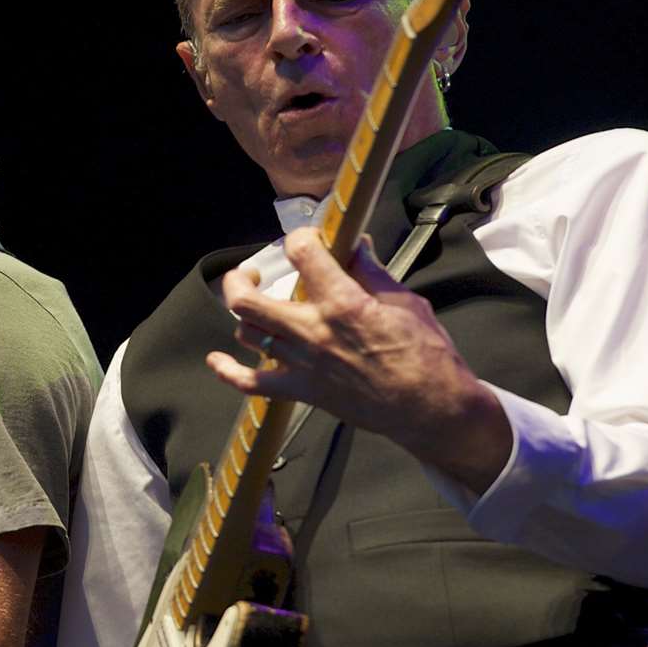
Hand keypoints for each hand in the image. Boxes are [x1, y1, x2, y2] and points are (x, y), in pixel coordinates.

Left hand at [204, 227, 510, 492]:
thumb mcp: (406, 302)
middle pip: (247, 300)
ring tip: (258, 307)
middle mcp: (312, 332)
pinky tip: (217, 359)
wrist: (430, 409)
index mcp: (342, 303)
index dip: (300, 237)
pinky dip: (229, 371)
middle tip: (254, 272)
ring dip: (246, 316)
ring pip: (247, 333)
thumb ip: (372, 273)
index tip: (307, 239)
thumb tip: (356, 247)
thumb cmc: (426, 356)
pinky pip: (251, 383)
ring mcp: (302, 363)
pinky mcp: (302, 390)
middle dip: (242, 278)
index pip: (301, 253)